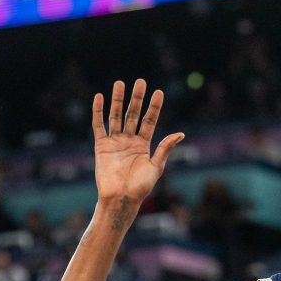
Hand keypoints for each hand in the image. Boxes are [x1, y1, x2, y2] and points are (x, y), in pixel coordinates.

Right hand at [92, 79, 184, 204]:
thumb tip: (181, 133)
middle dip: (137, 98)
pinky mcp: (101, 146)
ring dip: (117, 100)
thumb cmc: (141, 187)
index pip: (150, 120)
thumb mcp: (157, 166)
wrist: (121, 198)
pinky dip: (98, 111)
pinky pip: (99, 125)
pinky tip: (100, 97)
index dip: (154, 107)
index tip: (159, 92)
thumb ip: (165, 148)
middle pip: (133, 114)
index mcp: (144, 144)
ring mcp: (115, 142)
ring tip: (119, 83)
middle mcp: (129, 140)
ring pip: (116, 116)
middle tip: (140, 82)